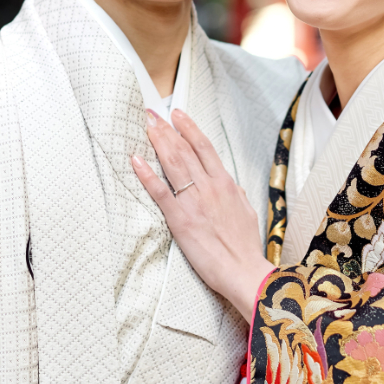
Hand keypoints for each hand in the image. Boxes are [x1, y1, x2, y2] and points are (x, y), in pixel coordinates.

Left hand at [131, 109, 275, 321]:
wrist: (243, 270)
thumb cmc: (245, 245)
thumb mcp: (246, 212)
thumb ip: (237, 194)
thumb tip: (232, 185)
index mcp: (226, 184)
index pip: (204, 147)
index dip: (189, 127)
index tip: (178, 114)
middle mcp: (209, 187)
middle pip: (185, 149)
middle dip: (167, 129)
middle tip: (153, 113)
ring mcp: (194, 201)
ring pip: (173, 163)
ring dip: (158, 142)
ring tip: (147, 126)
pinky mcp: (180, 219)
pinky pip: (160, 191)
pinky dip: (147, 174)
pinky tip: (136, 159)